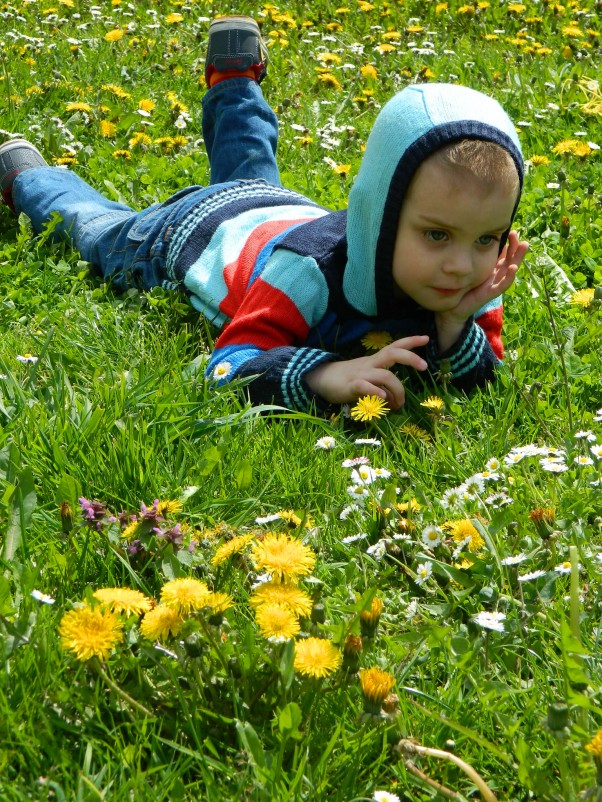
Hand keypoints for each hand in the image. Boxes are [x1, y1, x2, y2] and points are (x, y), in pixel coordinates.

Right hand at [305, 335, 428, 408]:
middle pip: (393, 353)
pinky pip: (366, 387)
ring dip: (398, 390)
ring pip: (385, 376)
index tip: (426, 338)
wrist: (320, 379)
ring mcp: (361, 374)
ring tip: (398, 404)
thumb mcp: (367, 379)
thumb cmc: (347, 379)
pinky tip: (383, 399)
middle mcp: (370, 364)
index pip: (395, 346)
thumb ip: (382, 387)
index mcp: (375, 361)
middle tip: (424, 367)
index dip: (410, 341)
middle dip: (411, 358)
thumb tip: (395, 400)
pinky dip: (377, 392)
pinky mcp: (351, 386)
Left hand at [436, 231, 528, 350]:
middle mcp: (495, 276)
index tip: (511, 230)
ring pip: (510, 270)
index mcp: (491, 270)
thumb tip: (475, 241)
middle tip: (518, 234)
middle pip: (510, 260)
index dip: (509, 243)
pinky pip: (502, 285)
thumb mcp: (469, 270)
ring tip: (523, 246)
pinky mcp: (490, 294)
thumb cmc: (462, 289)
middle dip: (516, 247)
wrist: (453, 309)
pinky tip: (513, 268)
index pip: (504, 254)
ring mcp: (494, 285)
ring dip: (517, 258)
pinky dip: (509, 277)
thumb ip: (474, 259)